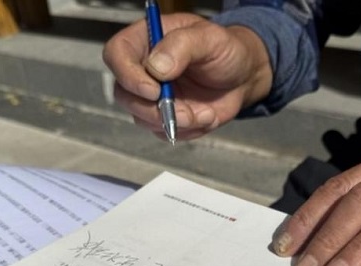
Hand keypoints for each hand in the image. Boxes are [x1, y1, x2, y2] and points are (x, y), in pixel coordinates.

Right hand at [102, 14, 272, 140]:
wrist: (243, 76)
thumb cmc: (226, 50)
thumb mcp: (209, 38)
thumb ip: (181, 46)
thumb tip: (156, 68)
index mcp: (147, 40)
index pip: (116, 55)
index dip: (127, 75)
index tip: (153, 89)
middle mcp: (144, 69)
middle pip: (124, 94)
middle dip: (152, 109)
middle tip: (184, 111)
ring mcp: (153, 96)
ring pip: (142, 119)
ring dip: (175, 122)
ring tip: (204, 113)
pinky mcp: (165, 117)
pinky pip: (164, 132)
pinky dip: (187, 131)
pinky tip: (206, 117)